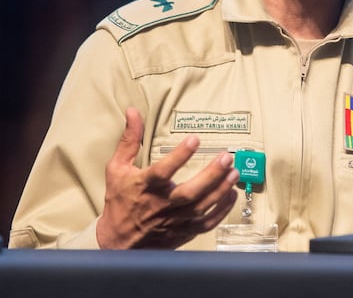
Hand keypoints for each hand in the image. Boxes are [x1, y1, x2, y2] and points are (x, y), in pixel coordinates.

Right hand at [96, 107, 238, 248]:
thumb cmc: (119, 201)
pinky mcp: (183, 232)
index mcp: (145, 186)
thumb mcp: (118, 168)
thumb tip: (133, 112)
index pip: (163, 170)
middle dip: (210, 175)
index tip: (195, 139)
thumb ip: (129, 140)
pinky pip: (207, 223)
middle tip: (226, 157)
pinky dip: (222, 210)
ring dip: (220, 189)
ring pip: (201, 206)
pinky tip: (231, 194)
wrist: (117, 242)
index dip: (180, 155)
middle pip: (190, 192)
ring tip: (234, 172)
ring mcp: (174, 220)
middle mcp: (161, 205)